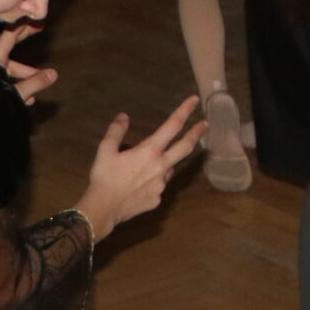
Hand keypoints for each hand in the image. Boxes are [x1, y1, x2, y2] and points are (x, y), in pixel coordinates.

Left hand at [0, 26, 58, 104]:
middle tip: (39, 27)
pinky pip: (1, 83)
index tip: (35, 16)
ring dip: (24, 73)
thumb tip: (54, 74)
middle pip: (10, 47)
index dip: (23, 25)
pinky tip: (28, 99)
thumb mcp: (15, 94)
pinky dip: (15, 87)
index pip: (10, 35)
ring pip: (8, 69)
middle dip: (25, 39)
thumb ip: (34, 83)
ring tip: (41, 78)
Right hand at [77, 95, 205, 233]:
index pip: (173, 125)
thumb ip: (116, 131)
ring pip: (170, 168)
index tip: (195, 100)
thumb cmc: (104, 177)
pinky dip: (154, 180)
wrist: (103, 209)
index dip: (185, 111)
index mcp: (150, 151)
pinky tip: (140, 184)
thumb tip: (123, 116)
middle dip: (197, 134)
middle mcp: (161, 166)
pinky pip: (159, 186)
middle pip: (186, 147)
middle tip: (205, 124)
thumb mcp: (105, 150)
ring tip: (152, 163)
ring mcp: (161, 185)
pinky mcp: (157, 199)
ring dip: (167, 161)